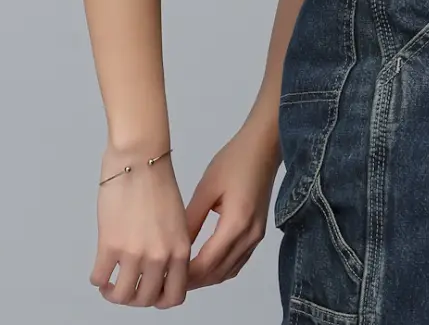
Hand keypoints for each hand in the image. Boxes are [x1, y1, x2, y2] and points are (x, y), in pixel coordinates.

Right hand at [89, 146, 190, 307]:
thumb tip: (160, 270)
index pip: (174, 296)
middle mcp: (160, 255)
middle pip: (145, 300)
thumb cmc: (158, 181)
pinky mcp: (110, 244)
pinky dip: (98, 279)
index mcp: (180, 249)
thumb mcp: (177, 220)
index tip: (151, 292)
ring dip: (113, 293)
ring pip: (121, 296)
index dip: (160, 299)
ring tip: (110, 284)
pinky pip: (99, 278)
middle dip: (134, 298)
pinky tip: (100, 270)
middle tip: (127, 288)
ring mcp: (134, 252)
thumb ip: (172, 246)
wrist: (140, 158)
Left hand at [184, 113, 281, 289]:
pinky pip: (238, 263)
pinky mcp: (258, 233)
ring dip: (207, 277)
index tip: (165, 276)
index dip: (186, 275)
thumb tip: (172, 247)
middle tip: (168, 279)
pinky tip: (204, 264)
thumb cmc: (234, 161)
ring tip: (182, 274)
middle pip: (219, 273)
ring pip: (229, 272)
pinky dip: (220, 269)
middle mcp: (249, 236)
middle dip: (194, 281)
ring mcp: (257, 237)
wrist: (263, 146)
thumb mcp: (206, 188)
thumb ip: (191, 220)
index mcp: (236, 223)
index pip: (207, 263)